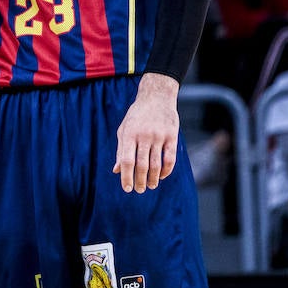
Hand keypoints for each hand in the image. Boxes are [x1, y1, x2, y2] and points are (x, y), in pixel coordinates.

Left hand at [113, 73, 179, 192]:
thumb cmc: (136, 116)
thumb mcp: (124, 130)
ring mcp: (159, 136)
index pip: (127, 161)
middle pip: (141, 165)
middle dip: (140, 181)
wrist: (156, 97)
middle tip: (139, 190)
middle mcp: (144, 136)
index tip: (127, 189)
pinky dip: (166, 171)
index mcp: (129, 134)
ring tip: (151, 185)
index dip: (126, 177)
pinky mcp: (172, 136)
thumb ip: (120, 150)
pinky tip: (162, 176)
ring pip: (156, 164)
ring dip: (153, 178)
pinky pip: (170, 158)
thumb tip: (116, 171)